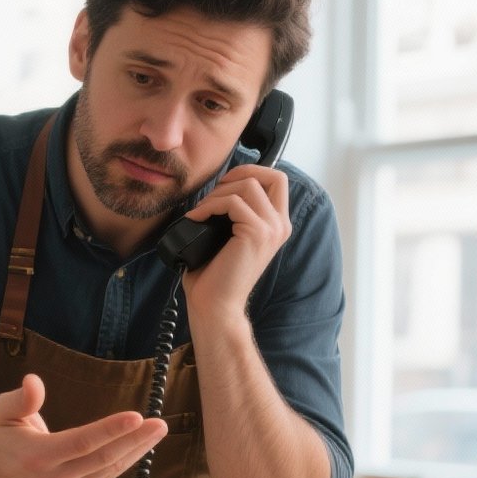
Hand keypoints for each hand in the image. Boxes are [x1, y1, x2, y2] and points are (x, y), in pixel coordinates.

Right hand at [0, 374, 166, 477]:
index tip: (136, 416)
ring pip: (110, 468)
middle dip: (134, 440)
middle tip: (159, 423)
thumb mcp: (3, 411)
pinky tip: (143, 443)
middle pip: (103, 458)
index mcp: (37, 456)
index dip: (110, 430)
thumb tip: (33, 381)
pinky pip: (109, 474)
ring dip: (138, 449)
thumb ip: (21, 398)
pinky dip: (128, 458)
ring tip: (158, 430)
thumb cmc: (6, 433)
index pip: (81, 442)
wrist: (0, 473)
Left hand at [181, 163, 292, 322]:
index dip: (251, 171)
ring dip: (217, 194)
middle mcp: (280, 226)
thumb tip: (219, 187)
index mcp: (276, 225)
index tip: (224, 184)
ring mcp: (272, 229)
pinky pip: (232, 202)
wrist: (215, 306)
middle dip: (237, 175)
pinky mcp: (257, 233)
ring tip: (201, 212)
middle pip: (271, 175)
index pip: (277, 180)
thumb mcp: (228, 236)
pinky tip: (197, 219)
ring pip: (248, 185)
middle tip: (212, 196)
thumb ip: (234, 211)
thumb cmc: (215, 275)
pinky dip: (209, 205)